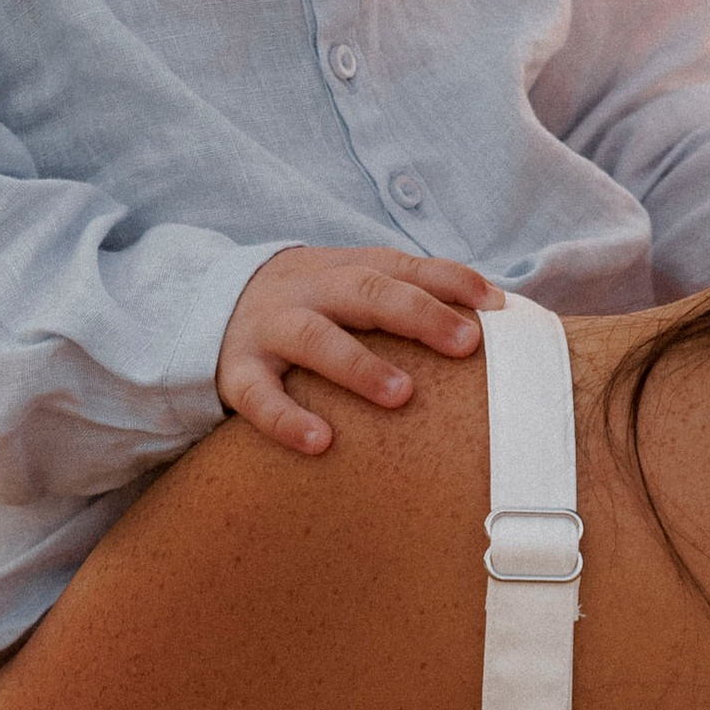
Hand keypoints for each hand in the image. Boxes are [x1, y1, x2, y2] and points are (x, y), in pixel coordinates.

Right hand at [217, 246, 494, 456]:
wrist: (209, 305)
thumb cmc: (311, 307)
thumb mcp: (352, 287)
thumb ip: (410, 296)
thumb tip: (500, 316)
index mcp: (346, 269)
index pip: (405, 267)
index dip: (451, 281)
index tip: (497, 305)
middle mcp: (310, 292)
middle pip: (367, 293)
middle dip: (419, 315)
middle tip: (466, 344)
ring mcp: (271, 328)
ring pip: (315, 339)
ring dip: (359, 365)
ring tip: (402, 394)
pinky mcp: (236, 371)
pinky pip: (259, 396)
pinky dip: (287, 419)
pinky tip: (320, 442)